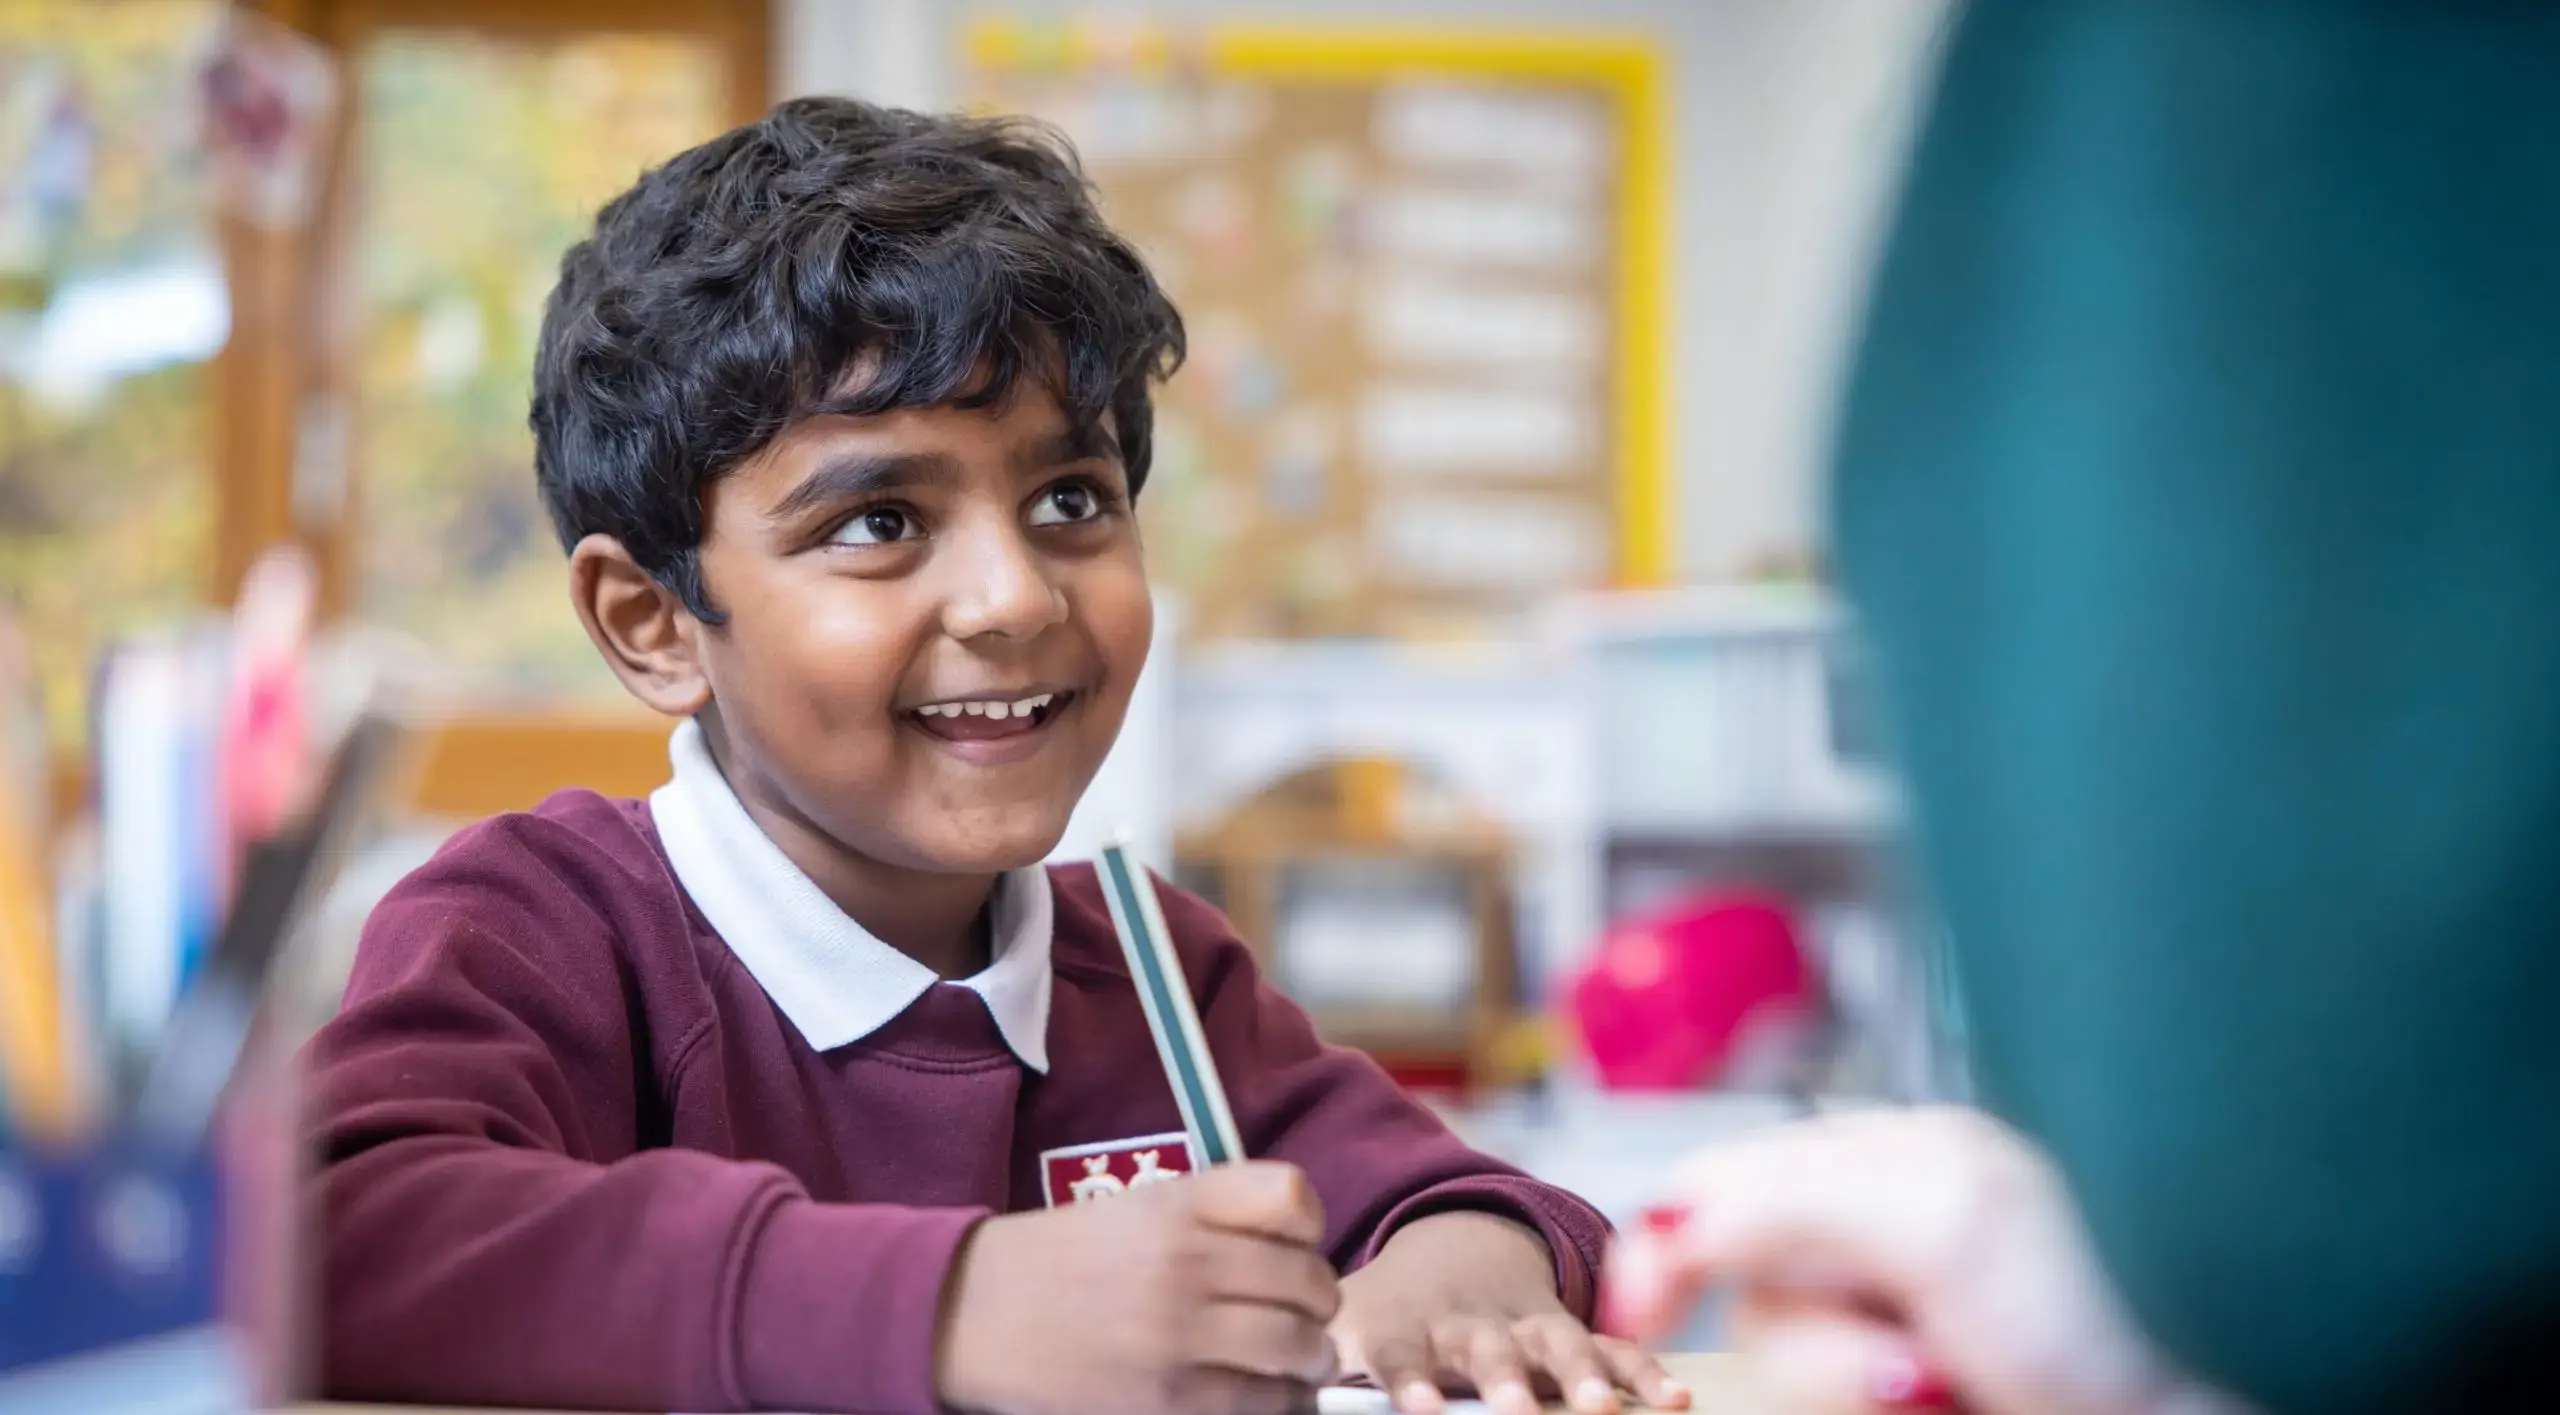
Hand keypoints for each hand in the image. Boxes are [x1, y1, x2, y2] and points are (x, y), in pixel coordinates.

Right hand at [938, 1161, 1341, 1414]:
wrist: (975, 1314)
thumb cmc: (1064, 1258)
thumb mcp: (1140, 1207)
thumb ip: (1217, 1215)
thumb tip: (1303, 1254)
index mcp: (1180, 1203)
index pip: (1294, 1198)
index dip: (1310, 1228)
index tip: (1297, 1248)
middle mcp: (1186, 1262)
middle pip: (1309, 1280)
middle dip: (1319, 1304)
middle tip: (1309, 1316)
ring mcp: (1178, 1335)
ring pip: (1297, 1347)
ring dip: (1310, 1358)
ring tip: (1300, 1361)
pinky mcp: (1167, 1401)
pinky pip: (1260, 1404)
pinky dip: (1280, 1401)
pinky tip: (1269, 1394)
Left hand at [1332, 1211, 1690, 1414]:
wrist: (1452, 1244)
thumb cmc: (1387, 1307)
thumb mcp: (1347, 1323)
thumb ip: (1329, 1354)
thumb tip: (1285, 1384)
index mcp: (1409, 1328)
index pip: (1402, 1357)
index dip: (1410, 1382)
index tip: (1418, 1409)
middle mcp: (1472, 1325)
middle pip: (1491, 1354)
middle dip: (1507, 1384)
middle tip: (1518, 1412)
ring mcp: (1526, 1324)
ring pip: (1559, 1347)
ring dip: (1582, 1378)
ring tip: (1603, 1410)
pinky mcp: (1571, 1329)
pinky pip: (1614, 1348)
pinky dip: (1645, 1370)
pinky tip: (1677, 1398)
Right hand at [1605, 1107, 2246, 1414]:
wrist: (2200, 1395)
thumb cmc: (2116, 1300)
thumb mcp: (1931, 1217)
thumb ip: (1781, 1199)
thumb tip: (1664, 1226)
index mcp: (1892, 1155)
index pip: (1725, 1180)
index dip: (1670, 1242)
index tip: (1641, 1308)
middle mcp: (1890, 1236)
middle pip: (1750, 1292)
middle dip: (1820, 1349)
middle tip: (1918, 1366)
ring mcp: (1905, 1327)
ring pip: (1786, 1368)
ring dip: (1850, 1391)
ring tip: (1950, 1392)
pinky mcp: (1911, 1390)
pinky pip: (1825, 1400)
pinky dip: (1867, 1408)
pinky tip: (1951, 1403)